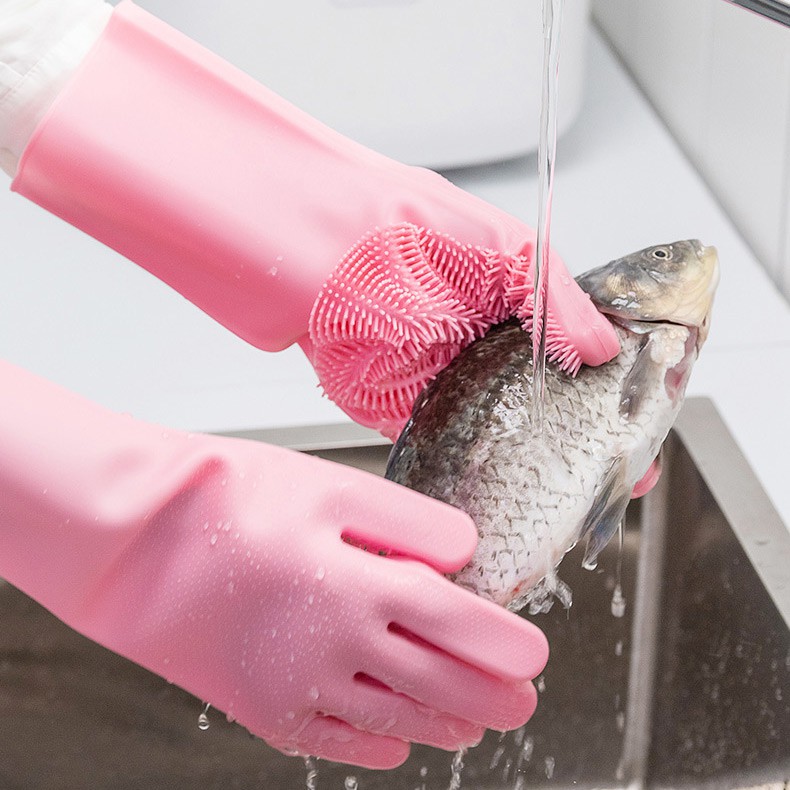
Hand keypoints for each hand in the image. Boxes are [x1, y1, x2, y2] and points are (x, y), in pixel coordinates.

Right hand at [0, 361, 547, 768]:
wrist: (134, 541)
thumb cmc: (230, 499)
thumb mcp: (331, 486)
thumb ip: (409, 520)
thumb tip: (465, 550)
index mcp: (364, 585)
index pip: (460, 625)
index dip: (505, 643)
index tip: (536, 654)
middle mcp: (341, 648)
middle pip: (439, 684)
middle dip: (490, 696)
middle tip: (522, 701)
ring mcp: (301, 688)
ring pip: (395, 719)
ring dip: (445, 724)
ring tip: (475, 725)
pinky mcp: (262, 710)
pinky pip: (337, 741)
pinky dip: (378, 745)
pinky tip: (396, 743)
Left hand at [12, 0, 618, 442]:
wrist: (300, 248)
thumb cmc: (391, 226)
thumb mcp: (495, 245)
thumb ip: (554, 297)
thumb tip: (605, 348)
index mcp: (511, 297)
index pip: (579, 352)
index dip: (614, 392)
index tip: (640, 430)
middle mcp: (480, 341)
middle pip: (545, 401)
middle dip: (579, 442)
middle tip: (615, 478)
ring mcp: (443, 379)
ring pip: (501, 433)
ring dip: (532, 467)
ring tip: (571, 504)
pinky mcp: (402, 409)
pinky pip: (448, 449)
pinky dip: (476, 475)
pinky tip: (505, 501)